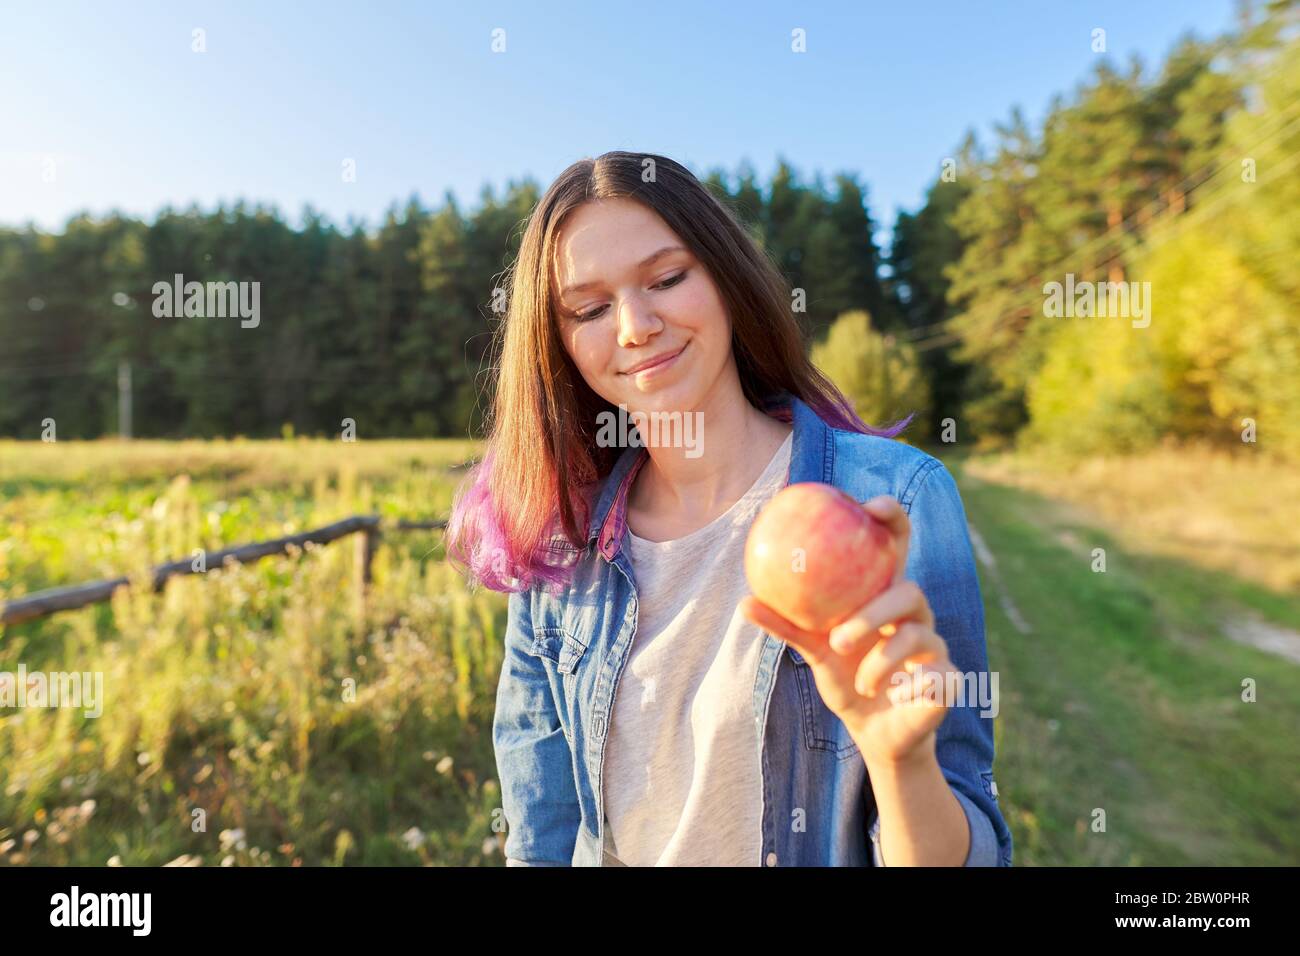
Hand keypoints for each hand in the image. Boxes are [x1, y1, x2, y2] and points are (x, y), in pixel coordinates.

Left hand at [740, 494, 956, 767]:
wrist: (874, 731)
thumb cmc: (846, 677)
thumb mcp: (814, 650)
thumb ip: (786, 625)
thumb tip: (744, 602)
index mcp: (885, 596)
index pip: (896, 546)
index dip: (892, 518)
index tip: (873, 504)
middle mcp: (914, 615)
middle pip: (908, 591)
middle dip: (875, 612)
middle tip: (841, 638)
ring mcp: (936, 645)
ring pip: (918, 636)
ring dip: (882, 661)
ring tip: (860, 681)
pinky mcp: (949, 679)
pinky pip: (936, 677)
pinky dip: (909, 688)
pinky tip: (896, 698)